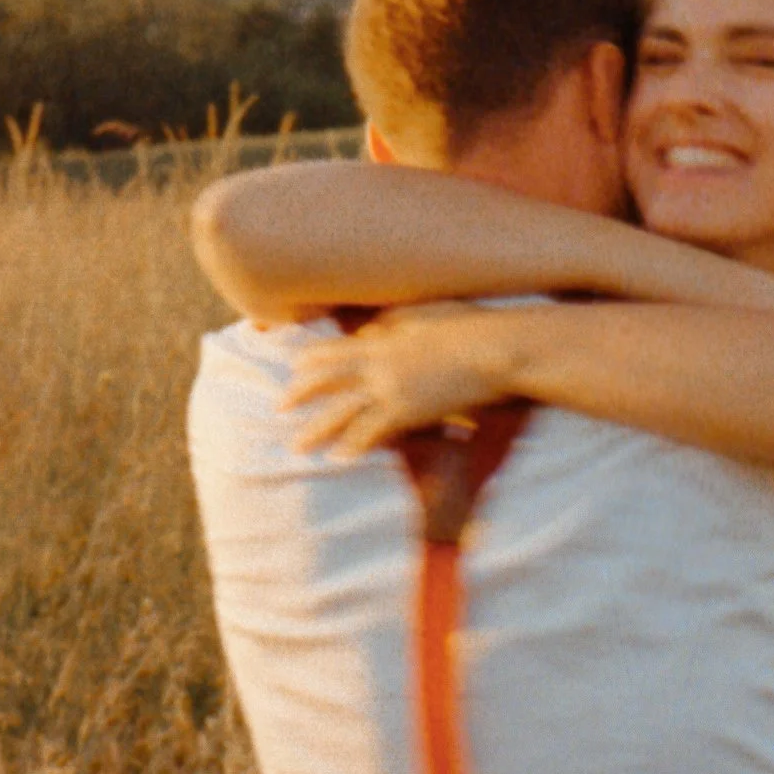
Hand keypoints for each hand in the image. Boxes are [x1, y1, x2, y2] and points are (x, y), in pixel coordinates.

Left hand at [282, 306, 525, 457]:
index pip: (333, 349)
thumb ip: (392, 325)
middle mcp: (377, 362)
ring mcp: (390, 387)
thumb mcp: (423, 315)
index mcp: (381, 338)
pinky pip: (371, 432)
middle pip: (327, 380)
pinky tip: (341, 458)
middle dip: (300, 394)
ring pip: (341, 411)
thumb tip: (370, 335)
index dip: (309, 361)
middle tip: (278, 407)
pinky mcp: (407, 410)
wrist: (494, 348)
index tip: (292, 370)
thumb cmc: (468, 326)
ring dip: (317, 430)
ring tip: (299, 445)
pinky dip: (354, 446)